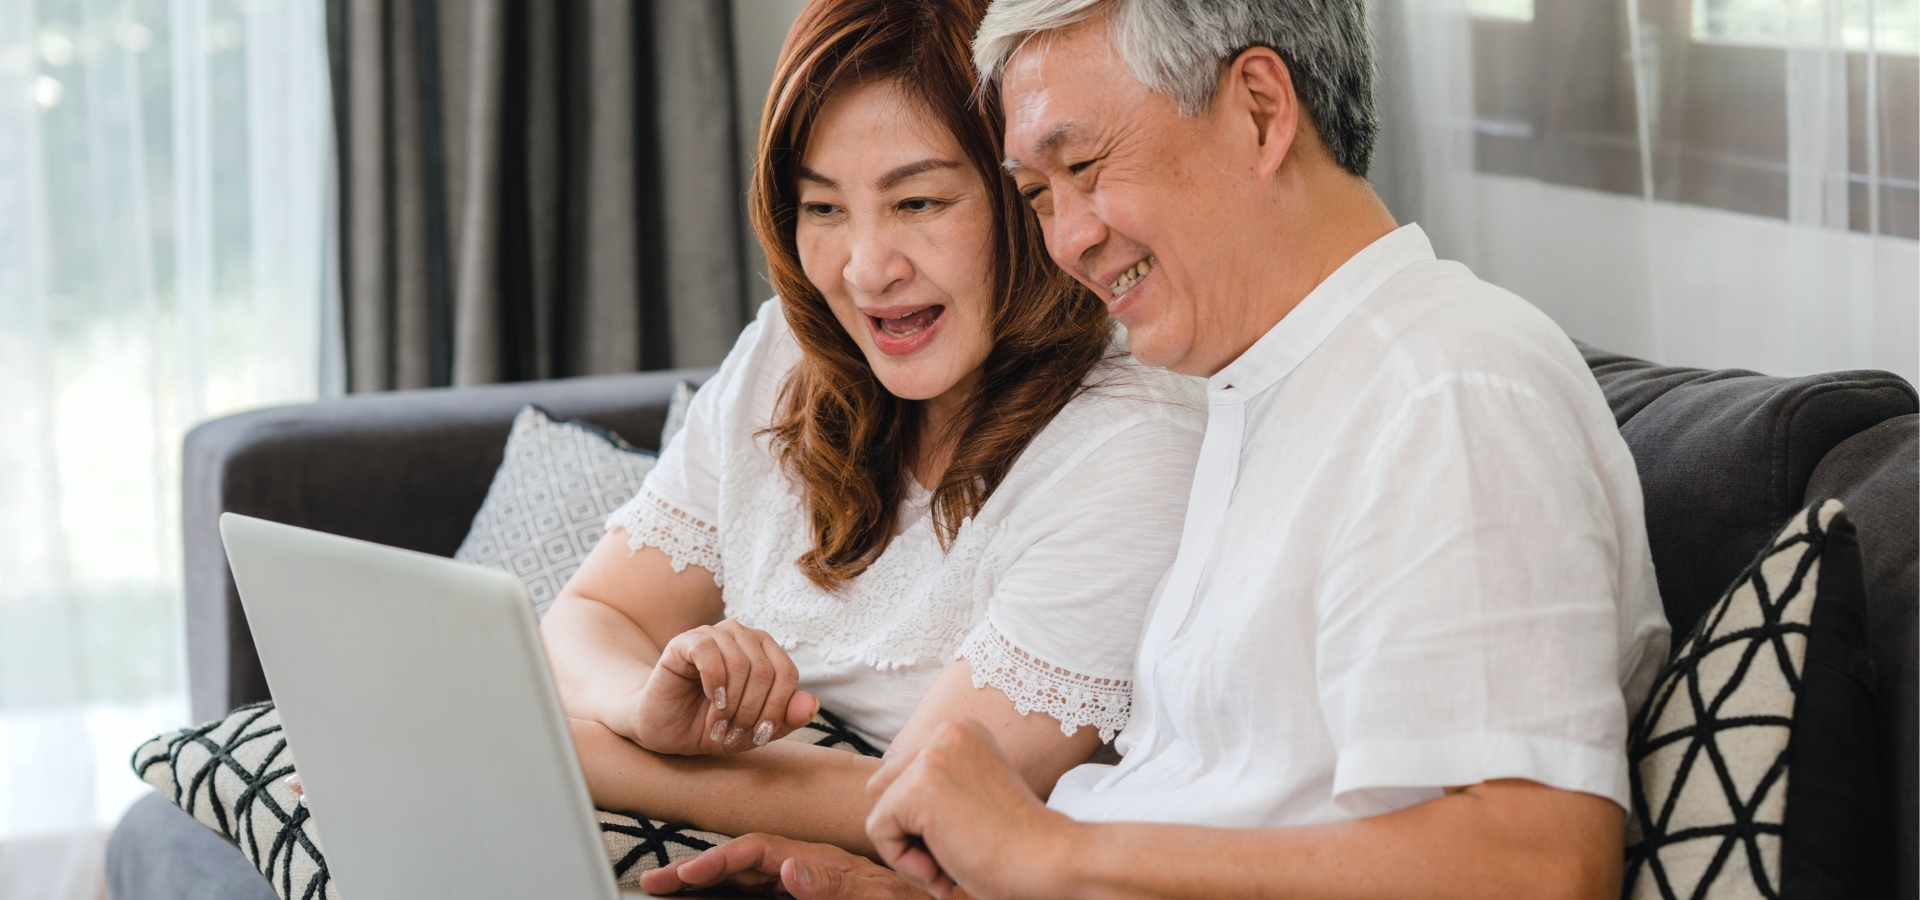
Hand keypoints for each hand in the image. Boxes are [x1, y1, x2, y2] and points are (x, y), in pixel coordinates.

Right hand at [632, 620, 817, 754]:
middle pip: (765, 671)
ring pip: (741, 664)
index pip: (787, 674)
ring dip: (732, 704)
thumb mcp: (752, 731)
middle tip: (733, 734)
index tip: (760, 736)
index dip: (778, 708)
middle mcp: (742, 636)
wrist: (664, 729)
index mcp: (764, 652)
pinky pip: (710, 654)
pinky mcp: (686, 641)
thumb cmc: (710, 726)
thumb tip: (812, 704)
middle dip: (752, 711)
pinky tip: (711, 702)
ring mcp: (714, 634)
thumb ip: (784, 719)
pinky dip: (715, 685)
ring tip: (719, 726)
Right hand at [638, 833, 929, 898]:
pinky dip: (742, 892)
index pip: (758, 852)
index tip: (679, 876)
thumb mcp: (879, 896)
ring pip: (755, 878)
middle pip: (746, 863)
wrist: (955, 897)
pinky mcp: (824, 897)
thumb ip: (835, 885)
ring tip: (673, 886)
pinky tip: (724, 896)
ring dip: (714, 881)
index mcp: (824, 863)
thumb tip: (786, 869)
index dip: (716, 861)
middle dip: (698, 870)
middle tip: (653, 881)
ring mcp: (818, 885)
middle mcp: (817, 870)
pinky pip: (773, 892)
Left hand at [865, 721, 1076, 899]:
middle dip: (907, 830)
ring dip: (906, 849)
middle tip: (949, 858)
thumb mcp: (973, 795)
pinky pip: (878, 831)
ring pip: (880, 810)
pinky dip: (904, 862)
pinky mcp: (919, 788)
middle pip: (884, 787)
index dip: (920, 819)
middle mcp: (946, 732)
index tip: (960, 840)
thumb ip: (939, 786)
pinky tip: (943, 872)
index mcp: (962, 731)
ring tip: (946, 867)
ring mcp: (932, 757)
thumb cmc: (1017, 843)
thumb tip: (884, 802)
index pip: (903, 775)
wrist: (1049, 861)